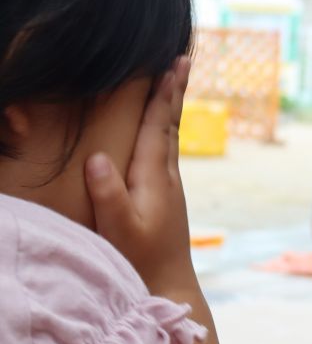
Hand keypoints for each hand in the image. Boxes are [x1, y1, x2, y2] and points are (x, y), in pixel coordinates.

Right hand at [85, 57, 194, 293]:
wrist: (170, 286)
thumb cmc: (140, 259)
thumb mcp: (118, 229)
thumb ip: (108, 195)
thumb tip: (97, 158)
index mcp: (155, 176)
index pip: (160, 125)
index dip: (165, 93)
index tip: (175, 62)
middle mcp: (167, 176)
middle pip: (170, 122)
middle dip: (174, 90)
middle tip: (182, 57)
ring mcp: (169, 186)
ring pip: (170, 135)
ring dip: (171, 106)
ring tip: (173, 81)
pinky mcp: (165, 196)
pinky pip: (164, 151)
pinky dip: (164, 129)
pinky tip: (161, 128)